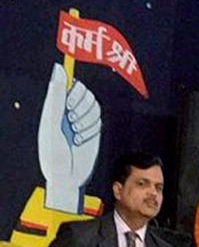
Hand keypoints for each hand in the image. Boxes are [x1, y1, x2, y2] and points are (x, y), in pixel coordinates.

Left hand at [39, 63, 101, 212]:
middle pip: (83, 91)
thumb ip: (57, 96)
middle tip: (71, 120)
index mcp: (53, 105)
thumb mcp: (52, 123)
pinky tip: (81, 140)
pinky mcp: (92, 130)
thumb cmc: (53, 153)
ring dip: (86, 118)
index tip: (67, 106)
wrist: (66, 176)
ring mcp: (80, 119)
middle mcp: (66, 110)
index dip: (71, 91)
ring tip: (75, 133)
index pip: (67, 83)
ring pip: (93, 104)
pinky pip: (98, 118)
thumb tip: (60, 69)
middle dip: (80, 105)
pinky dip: (92, 128)